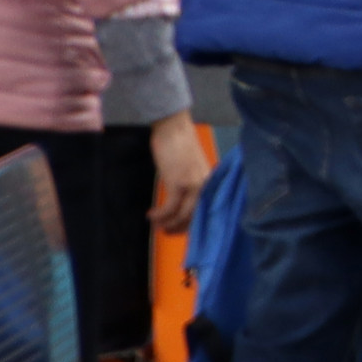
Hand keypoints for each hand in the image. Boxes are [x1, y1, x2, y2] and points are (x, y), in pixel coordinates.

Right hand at [146, 115, 215, 231]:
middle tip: (166, 232)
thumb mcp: (190, 168)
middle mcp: (206, 185)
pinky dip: (160, 214)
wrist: (173, 129)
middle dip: (179, 228)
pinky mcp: (179, 183)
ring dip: (168, 223)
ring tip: (157, 226)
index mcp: (210, 182)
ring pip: (183, 215)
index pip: (205, 209)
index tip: (180, 230)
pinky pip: (170, 207)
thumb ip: (191, 183)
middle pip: (195, 216)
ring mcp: (193, 185)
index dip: (192, 223)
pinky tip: (151, 215)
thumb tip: (182, 199)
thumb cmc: (179, 145)